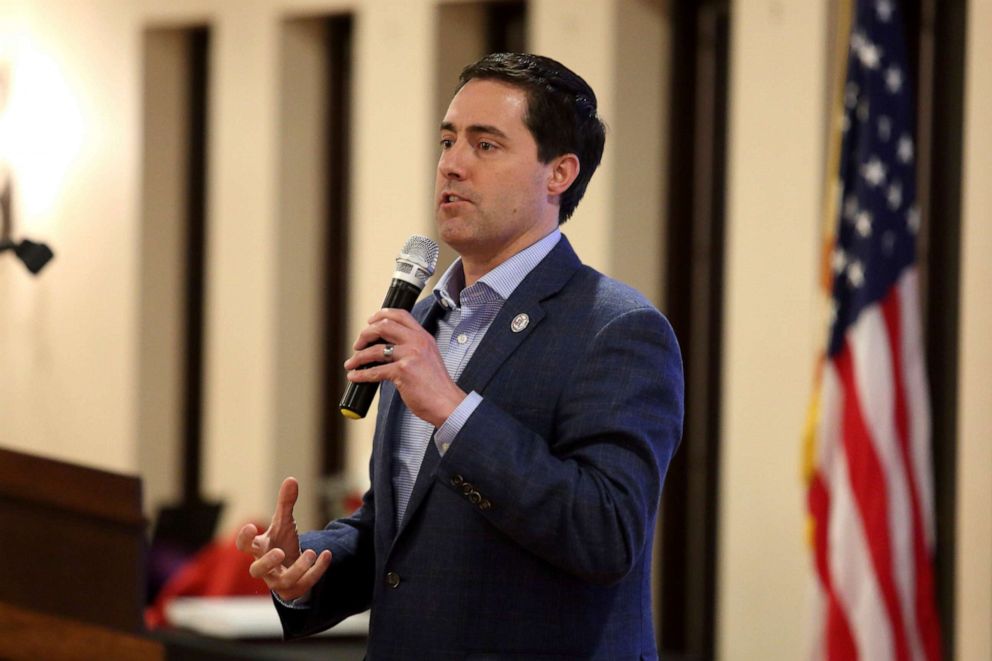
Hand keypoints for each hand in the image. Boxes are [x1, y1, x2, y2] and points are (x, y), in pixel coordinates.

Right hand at [235, 477, 330, 601]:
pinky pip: (304, 584)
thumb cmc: (281, 542)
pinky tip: (326, 555)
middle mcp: (265, 567)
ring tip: (311, 551)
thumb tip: (291, 479)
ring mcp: (278, 580)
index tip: (251, 526)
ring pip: (283, 581)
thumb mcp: (284, 522)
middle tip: (280, 552)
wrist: (291, 566)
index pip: (244, 546)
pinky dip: (317, 570)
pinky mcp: (293, 589)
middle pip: (257, 570)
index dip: (244, 539)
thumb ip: (285, 503)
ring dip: (299, 567)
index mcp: (259, 548)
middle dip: (267, 562)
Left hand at [344, 308, 466, 426]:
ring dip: (358, 357)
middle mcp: (417, 342)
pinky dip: (361, 374)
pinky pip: (374, 371)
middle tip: (357, 345)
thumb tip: (386, 349)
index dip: (381, 314)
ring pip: (375, 349)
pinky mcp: (403, 371)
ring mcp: (410, 355)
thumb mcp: (428, 357)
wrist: (447, 403)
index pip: (401, 315)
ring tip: (351, 363)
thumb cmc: (437, 386)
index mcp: (424, 337)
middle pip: (384, 327)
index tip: (370, 321)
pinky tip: (355, 376)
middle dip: (365, 334)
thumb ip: (413, 348)